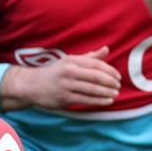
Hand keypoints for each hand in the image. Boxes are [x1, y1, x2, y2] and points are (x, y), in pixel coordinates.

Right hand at [0, 46, 120, 111]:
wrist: (32, 85)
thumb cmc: (55, 72)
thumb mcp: (70, 61)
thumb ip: (89, 57)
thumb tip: (106, 49)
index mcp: (72, 61)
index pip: (96, 64)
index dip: (110, 71)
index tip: (118, 77)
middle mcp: (69, 72)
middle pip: (96, 77)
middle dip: (110, 82)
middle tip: (118, 86)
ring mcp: (66, 85)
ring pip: (92, 89)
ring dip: (106, 93)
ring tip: (115, 94)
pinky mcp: (64, 98)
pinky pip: (86, 100)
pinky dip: (99, 101)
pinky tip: (107, 101)